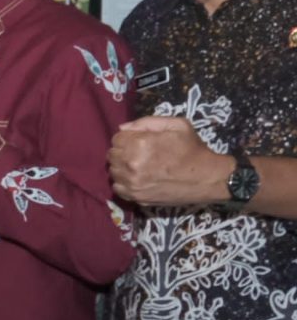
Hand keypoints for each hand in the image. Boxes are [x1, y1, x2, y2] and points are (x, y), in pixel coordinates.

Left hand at [107, 115, 235, 207]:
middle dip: (123, 151)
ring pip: (113, 171)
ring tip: (140, 165)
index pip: (116, 138)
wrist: (207, 178)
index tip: (139, 140)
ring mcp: (132, 184)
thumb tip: (122, 128)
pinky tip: (138, 178)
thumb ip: (147, 123)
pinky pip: (117, 188)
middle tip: (140, 152)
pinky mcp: (136, 197)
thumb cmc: (193, 149)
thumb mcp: (177, 126)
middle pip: (112, 155)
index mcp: (140, 144)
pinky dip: (124, 182)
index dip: (128, 137)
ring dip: (122, 167)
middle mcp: (132, 165)